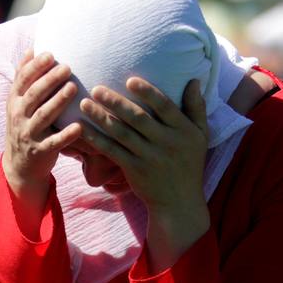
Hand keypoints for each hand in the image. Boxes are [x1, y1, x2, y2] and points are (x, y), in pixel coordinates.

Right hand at [3, 50, 83, 219]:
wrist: (19, 165)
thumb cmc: (24, 125)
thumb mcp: (18, 102)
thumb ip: (23, 77)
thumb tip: (31, 49)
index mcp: (14, 101)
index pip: (22, 80)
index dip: (35, 67)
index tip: (50, 54)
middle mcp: (18, 116)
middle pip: (33, 95)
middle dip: (49, 80)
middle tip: (67, 67)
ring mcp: (28, 134)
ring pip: (43, 116)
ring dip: (58, 101)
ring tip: (73, 87)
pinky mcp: (40, 152)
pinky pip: (53, 143)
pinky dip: (66, 135)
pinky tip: (79, 126)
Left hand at [79, 77, 210, 269]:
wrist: (179, 202)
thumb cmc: (190, 163)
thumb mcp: (201, 135)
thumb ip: (197, 107)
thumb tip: (194, 80)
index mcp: (183, 131)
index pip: (165, 107)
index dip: (148, 93)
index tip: (130, 80)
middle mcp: (166, 142)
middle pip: (138, 118)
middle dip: (116, 102)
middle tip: (96, 88)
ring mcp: (149, 157)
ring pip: (122, 134)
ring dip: (101, 118)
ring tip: (84, 103)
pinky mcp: (134, 170)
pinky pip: (112, 152)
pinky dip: (96, 140)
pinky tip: (82, 129)